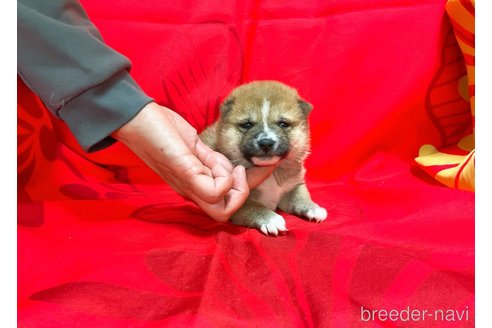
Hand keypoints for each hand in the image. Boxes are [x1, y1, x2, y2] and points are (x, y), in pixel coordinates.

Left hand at [112, 102, 274, 221]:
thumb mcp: (194, 146)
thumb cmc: (162, 129)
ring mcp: (188, 185)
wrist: (135, 117)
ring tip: (225, 163)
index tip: (269, 164)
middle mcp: (191, 191)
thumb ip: (210, 159)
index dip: (252, 187)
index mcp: (194, 185)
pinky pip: (214, 192)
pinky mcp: (185, 174)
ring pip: (221, 211)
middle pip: (223, 216)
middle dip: (243, 195)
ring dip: (234, 186)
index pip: (226, 202)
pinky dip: (223, 177)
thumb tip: (229, 165)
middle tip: (240, 171)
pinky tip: (212, 159)